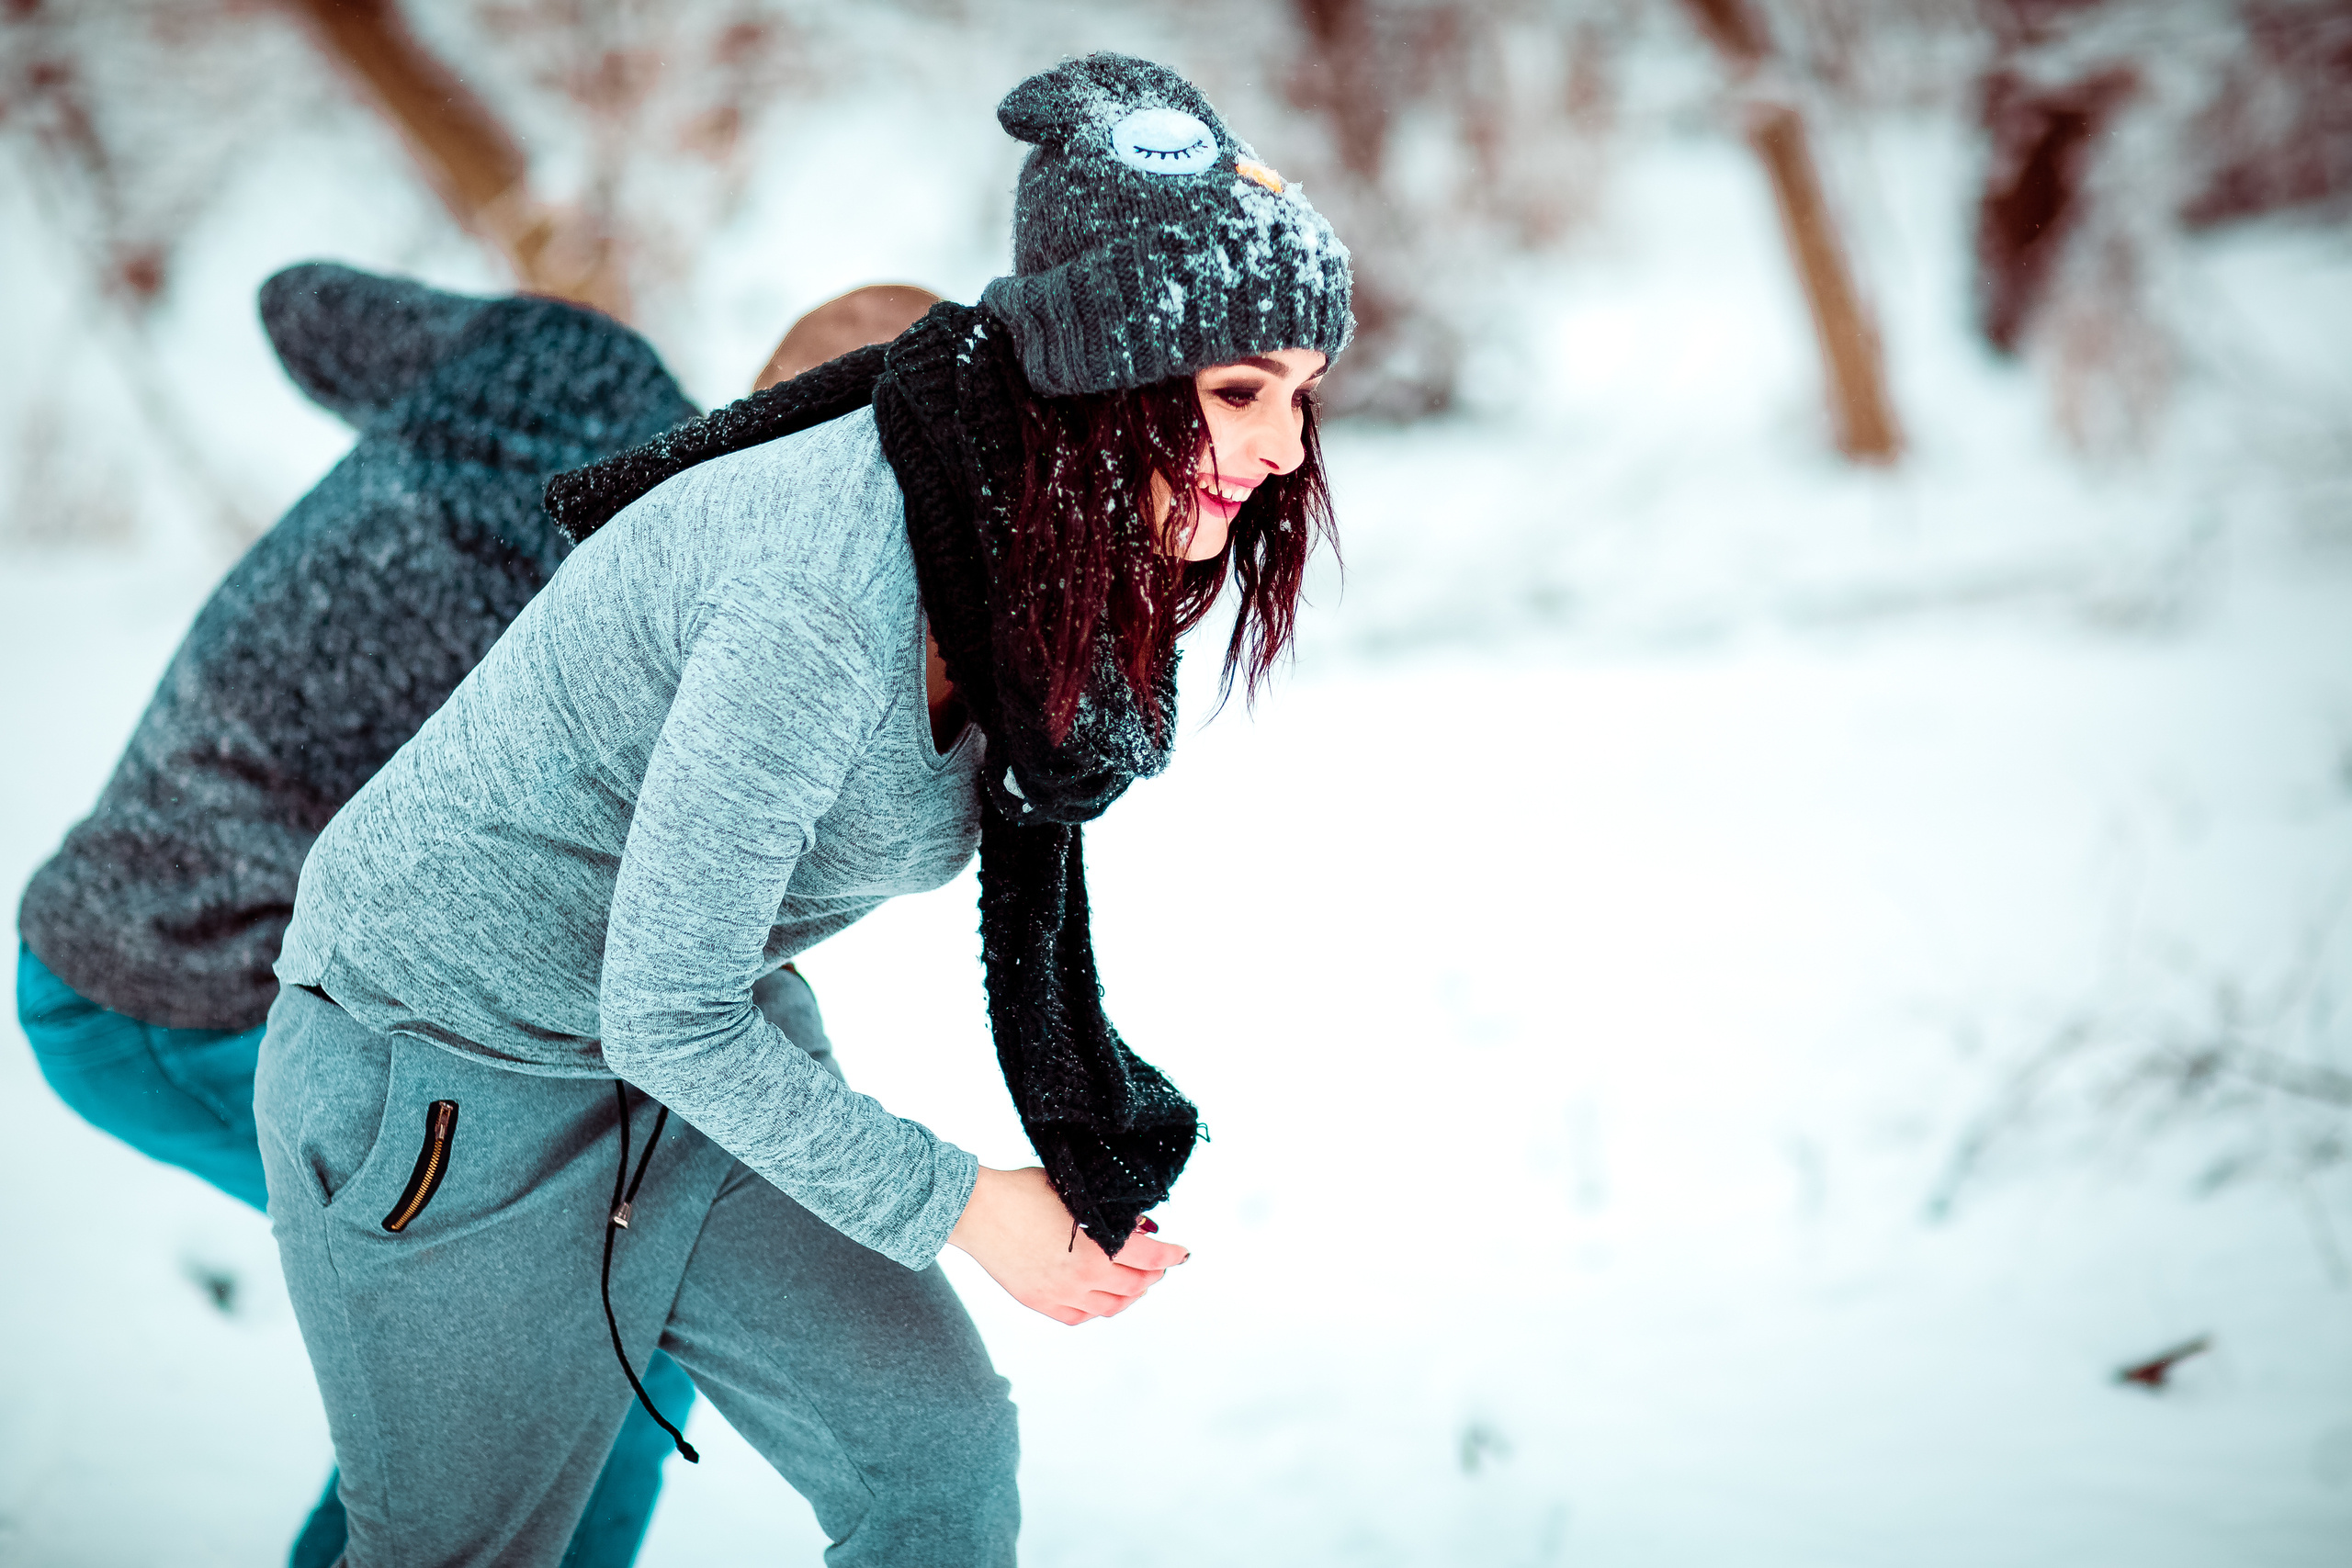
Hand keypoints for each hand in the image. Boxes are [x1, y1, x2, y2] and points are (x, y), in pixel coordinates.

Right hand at [946, 1166, 1188, 1325]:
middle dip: (1153, 1275)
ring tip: (1137, 1284)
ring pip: (1110, 1308)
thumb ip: (1107, 1210)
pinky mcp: (1039, 1301)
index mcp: (1095, 1246)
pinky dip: (1097, 1310)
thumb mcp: (1074, 1191)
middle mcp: (1082, 1276)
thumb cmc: (1021, 1190)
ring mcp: (1059, 1293)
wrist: (975, 1209)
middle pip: (1134, 1286)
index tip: (1182, 1253)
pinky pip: (1078, 1317)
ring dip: (1130, 1296)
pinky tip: (1101, 1298)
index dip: (1171, 1255)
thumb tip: (1136, 1222)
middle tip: (1160, 1266)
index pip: (1150, 1256)